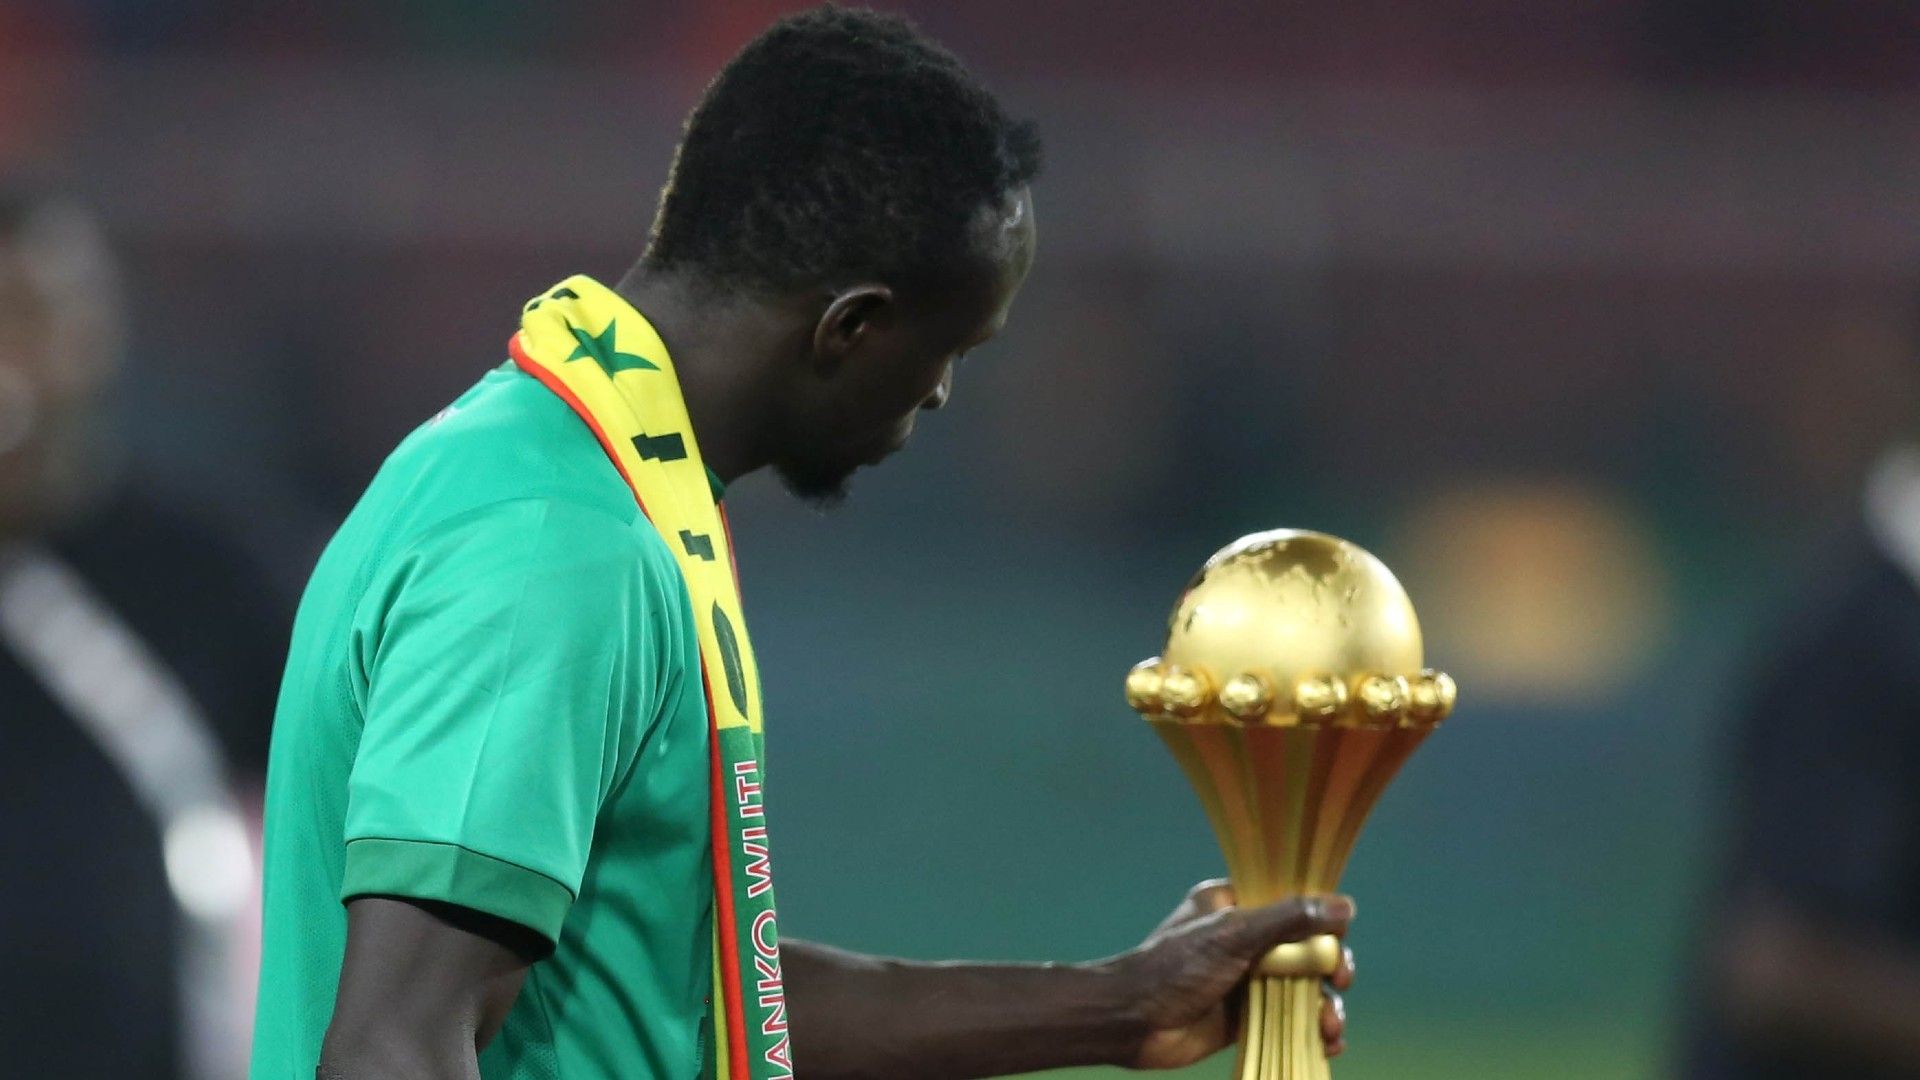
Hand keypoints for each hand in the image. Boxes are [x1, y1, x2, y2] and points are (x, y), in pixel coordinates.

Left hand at [1100, 880, 1355, 1070]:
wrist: (1133, 1022)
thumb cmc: (1175, 967)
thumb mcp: (1233, 934)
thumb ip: (1288, 919)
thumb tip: (1344, 907)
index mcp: (1235, 904)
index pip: (1292, 902)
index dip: (1322, 920)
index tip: (1337, 939)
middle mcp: (1244, 938)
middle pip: (1306, 947)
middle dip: (1331, 966)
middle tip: (1340, 979)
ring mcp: (1245, 979)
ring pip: (1303, 987)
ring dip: (1326, 1006)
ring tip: (1329, 1026)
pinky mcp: (1245, 1016)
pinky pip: (1290, 1019)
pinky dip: (1312, 1030)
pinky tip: (1327, 1042)